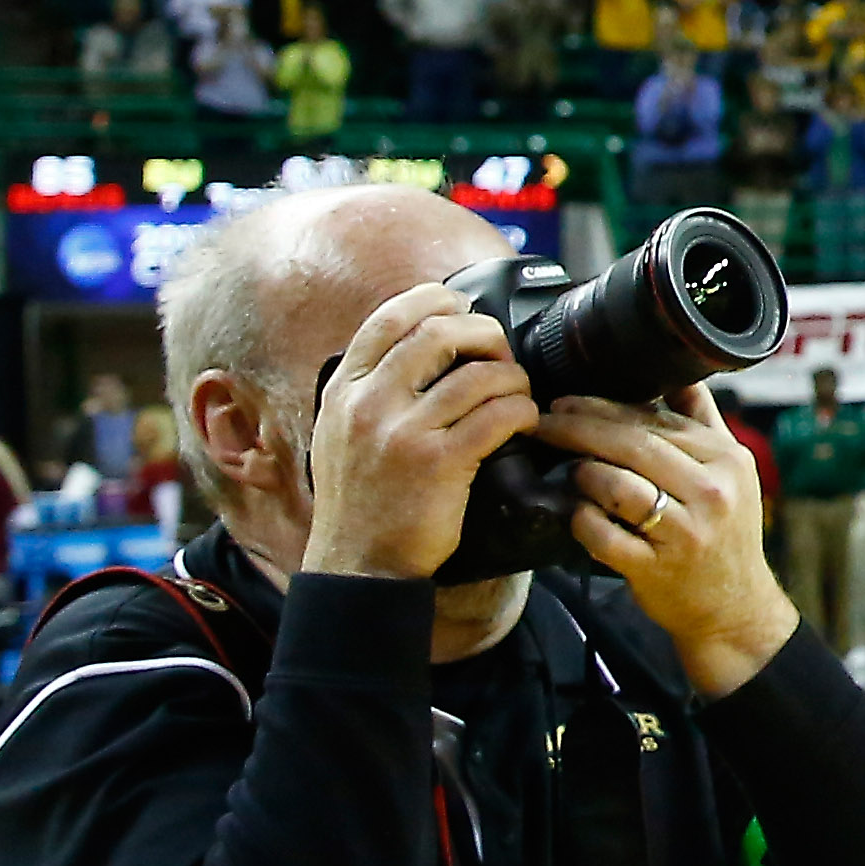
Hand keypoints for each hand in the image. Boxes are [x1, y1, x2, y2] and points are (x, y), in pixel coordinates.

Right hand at [301, 278, 532, 583]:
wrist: (357, 564)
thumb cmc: (358, 500)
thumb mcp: (339, 432)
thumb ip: (371, 387)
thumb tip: (421, 340)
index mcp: (345, 389)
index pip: (391, 317)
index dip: (437, 301)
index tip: (465, 308)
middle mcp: (369, 402)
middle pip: (441, 332)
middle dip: (485, 334)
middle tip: (500, 356)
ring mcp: (403, 432)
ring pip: (480, 374)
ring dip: (512, 379)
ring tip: (517, 396)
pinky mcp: (440, 463)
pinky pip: (498, 416)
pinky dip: (523, 412)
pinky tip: (524, 422)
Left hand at [553, 393, 795, 696]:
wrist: (734, 608)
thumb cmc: (723, 535)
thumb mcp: (732, 473)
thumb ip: (704, 422)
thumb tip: (676, 374)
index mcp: (727, 459)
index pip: (656, 419)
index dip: (604, 407)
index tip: (566, 401)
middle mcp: (711, 491)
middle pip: (632, 445)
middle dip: (579, 428)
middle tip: (544, 422)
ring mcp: (685, 532)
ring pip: (618, 486)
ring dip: (583, 473)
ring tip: (567, 469)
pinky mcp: (657, 568)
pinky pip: (605, 536)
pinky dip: (583, 520)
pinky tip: (576, 513)